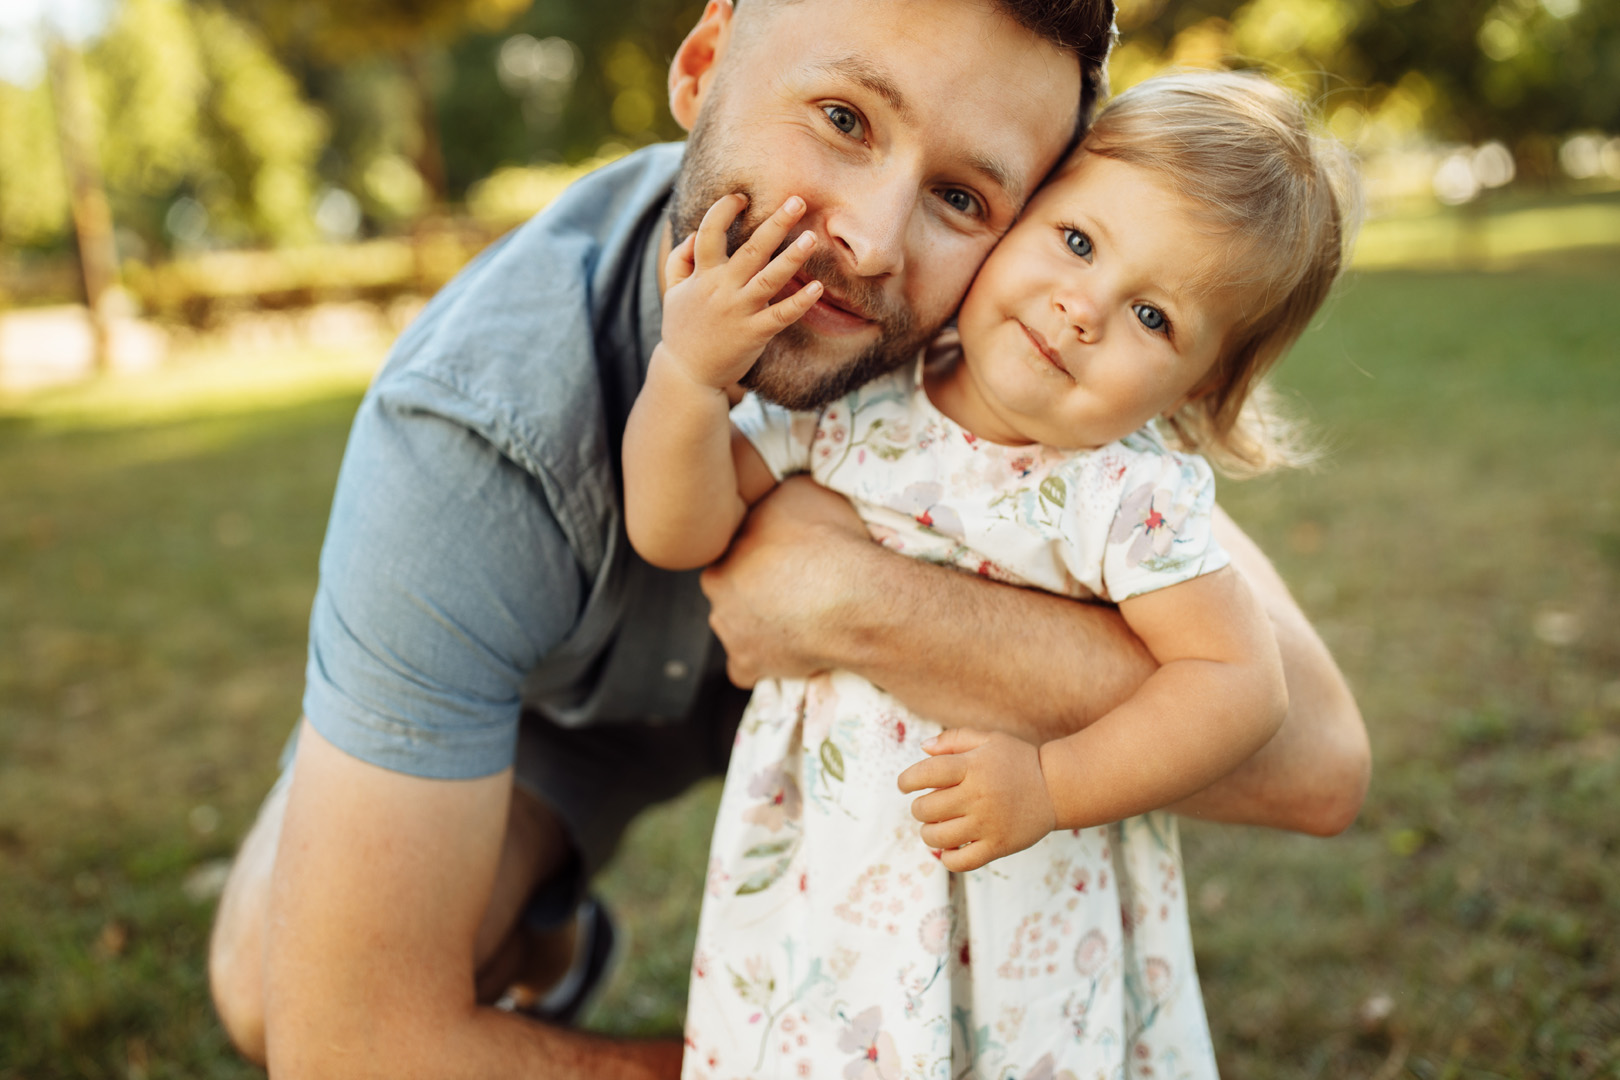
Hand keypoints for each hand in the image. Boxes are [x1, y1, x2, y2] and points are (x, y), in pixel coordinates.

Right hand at [659, 192, 821, 389]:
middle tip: (798, 200)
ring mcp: (740, 311)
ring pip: (770, 278)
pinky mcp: (754, 333)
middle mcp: (722, 288)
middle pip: (751, 248)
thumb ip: (680, 259)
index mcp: (702, 274)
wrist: (687, 374)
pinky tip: (818, 288)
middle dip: (775, 222)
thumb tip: (694, 234)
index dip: (724, 210)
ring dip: (793, 257)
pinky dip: (800, 302)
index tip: (741, 197)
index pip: (710, 232)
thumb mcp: (672, 290)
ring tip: (812, 238)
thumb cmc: (682, 328)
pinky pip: (782, 314)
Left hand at [699, 476, 868, 686]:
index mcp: (723, 551)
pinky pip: (747, 667)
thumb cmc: (828, 540)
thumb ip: (774, 499)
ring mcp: (730, 632)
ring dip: (760, 623)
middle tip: (795, 584)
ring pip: (738, 627)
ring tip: (799, 617)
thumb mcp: (798, 490)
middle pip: (732, 589)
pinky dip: (765, 661)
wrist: (852, 597)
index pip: (733, 551)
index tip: (787, 554)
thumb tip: (774, 495)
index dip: (761, 552)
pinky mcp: (748, 665)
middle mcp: (717, 592)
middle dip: (756, 588)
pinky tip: (789, 650)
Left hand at [897, 729, 1057, 871]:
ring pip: (938, 837)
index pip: (926, 774)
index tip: (904, 786)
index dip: (907, 780)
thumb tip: (922, 748)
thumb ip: (954, 740)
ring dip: (928, 833)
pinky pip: (961, 862)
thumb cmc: (1018, 761)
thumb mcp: (989, 740)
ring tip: (935, 826)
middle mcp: (979, 795)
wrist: (1057, 788)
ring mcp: (989, 823)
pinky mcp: (998, 846)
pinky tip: (949, 848)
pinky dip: (947, 859)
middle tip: (926, 806)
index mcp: (973, 766)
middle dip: (919, 808)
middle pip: (927, 809)